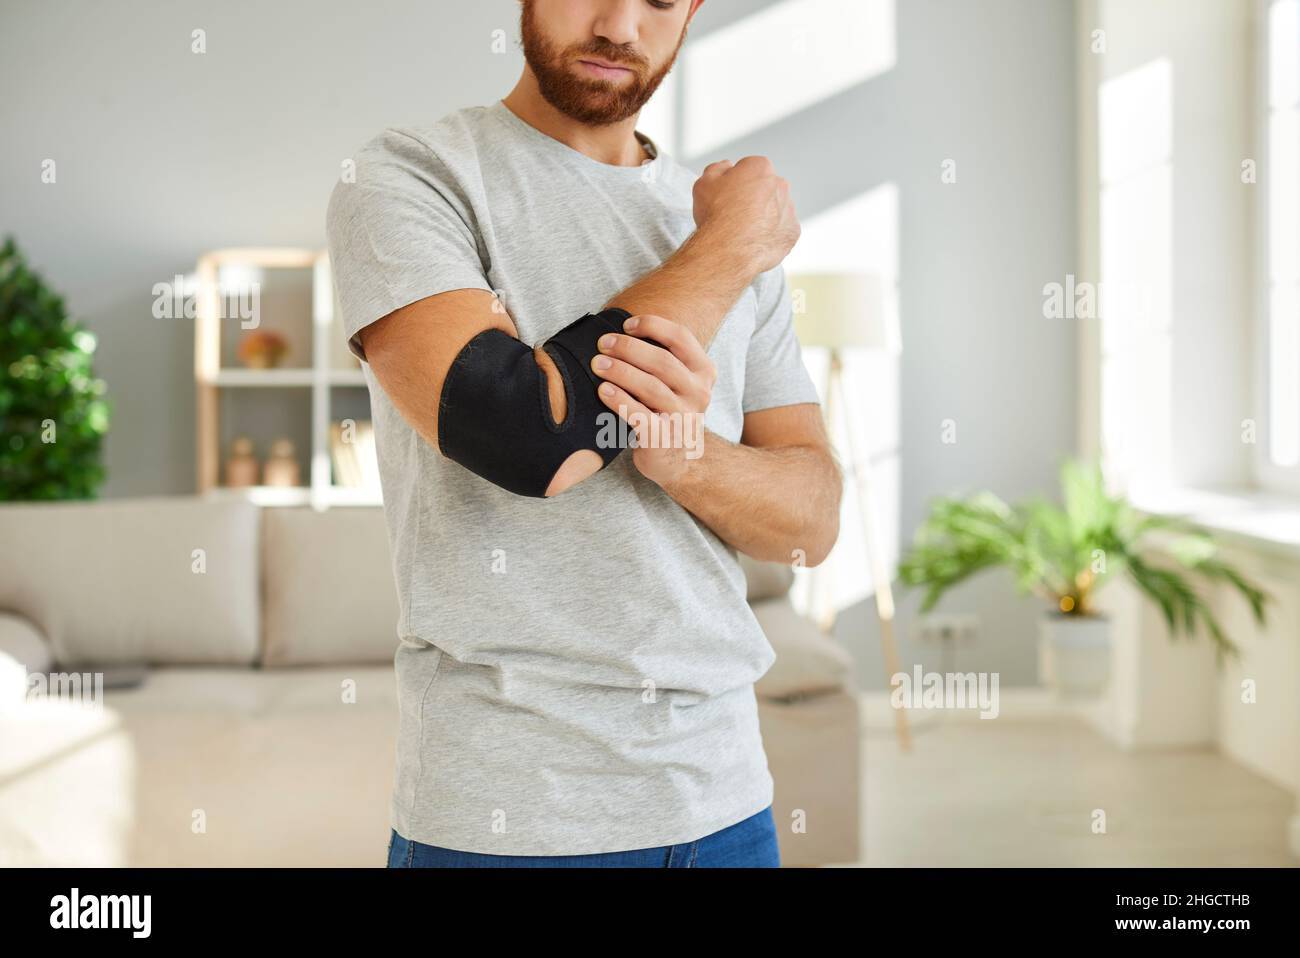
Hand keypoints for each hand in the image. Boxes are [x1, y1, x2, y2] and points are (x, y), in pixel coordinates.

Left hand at [589, 313, 715, 488]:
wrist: (674, 458)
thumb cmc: (666, 409)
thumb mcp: (675, 381)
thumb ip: (660, 356)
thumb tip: (620, 329)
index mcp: (704, 371)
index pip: (681, 337)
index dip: (652, 325)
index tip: (625, 324)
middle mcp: (699, 393)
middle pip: (663, 362)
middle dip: (629, 348)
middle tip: (603, 344)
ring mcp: (684, 417)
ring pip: (651, 387)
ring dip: (621, 372)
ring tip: (597, 364)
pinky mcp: (664, 438)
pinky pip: (640, 415)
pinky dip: (619, 400)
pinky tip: (602, 390)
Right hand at [692, 156, 799, 273]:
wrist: (728, 249)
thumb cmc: (717, 216)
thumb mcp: (704, 183)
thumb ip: (717, 169)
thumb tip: (725, 168)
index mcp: (760, 168)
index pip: (749, 169)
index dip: (735, 183)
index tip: (728, 194)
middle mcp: (779, 185)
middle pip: (765, 188)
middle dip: (752, 198)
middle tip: (734, 213)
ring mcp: (788, 209)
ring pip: (776, 209)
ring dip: (763, 216)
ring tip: (742, 230)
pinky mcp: (792, 232)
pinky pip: (782, 231)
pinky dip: (770, 235)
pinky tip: (754, 240)